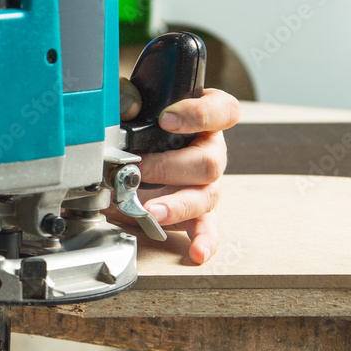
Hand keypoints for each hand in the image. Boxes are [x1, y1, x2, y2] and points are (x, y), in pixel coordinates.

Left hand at [115, 78, 240, 263]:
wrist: (132, 151)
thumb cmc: (144, 123)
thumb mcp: (136, 104)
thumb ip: (129, 97)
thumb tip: (127, 104)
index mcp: (205, 119)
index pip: (222, 111)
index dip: (198, 115)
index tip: (167, 120)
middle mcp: (211, 151)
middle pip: (210, 161)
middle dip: (169, 167)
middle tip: (137, 169)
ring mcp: (206, 184)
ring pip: (206, 195)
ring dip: (177, 205)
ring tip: (152, 211)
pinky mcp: (197, 211)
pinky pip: (206, 227)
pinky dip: (203, 240)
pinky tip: (197, 252)